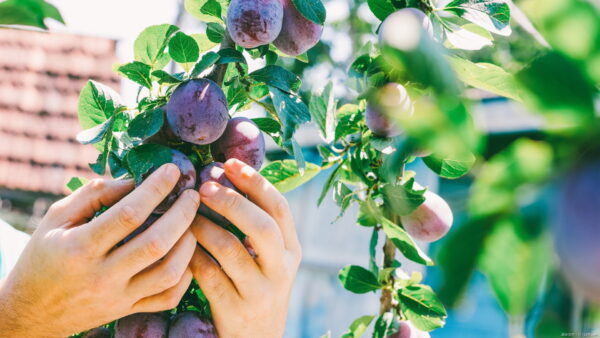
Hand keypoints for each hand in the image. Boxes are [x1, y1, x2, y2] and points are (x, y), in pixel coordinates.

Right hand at [0, 164, 199, 336]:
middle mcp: (101, 275)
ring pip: (168, 273)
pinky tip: (187, 254)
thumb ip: (94, 195)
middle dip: (182, 214)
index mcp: (79, 247)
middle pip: (155, 243)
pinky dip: (185, 275)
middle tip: (192, 194)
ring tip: (192, 222)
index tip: (173, 170)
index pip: (128, 214)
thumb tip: (135, 179)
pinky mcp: (127, 311)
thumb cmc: (44, 255)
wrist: (30, 311)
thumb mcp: (56, 218)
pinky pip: (168, 297)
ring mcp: (117, 297)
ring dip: (188, 244)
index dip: (155, 189)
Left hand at [190, 159, 301, 337]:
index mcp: (292, 251)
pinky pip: (208, 275)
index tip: (230, 163)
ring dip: (203, 226)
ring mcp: (260, 292)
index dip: (255, 182)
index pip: (279, 208)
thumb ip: (257, 227)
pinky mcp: (235, 311)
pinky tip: (181, 244)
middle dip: (231, 201)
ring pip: (230, 248)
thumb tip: (226, 177)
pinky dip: (191, 254)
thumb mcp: (269, 261)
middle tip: (204, 186)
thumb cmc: (256, 289)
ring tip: (186, 215)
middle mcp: (281, 270)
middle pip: (261, 225)